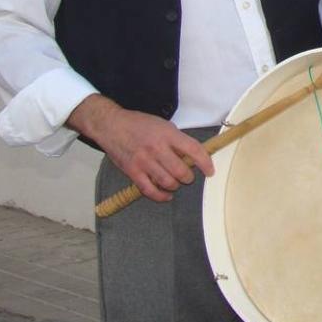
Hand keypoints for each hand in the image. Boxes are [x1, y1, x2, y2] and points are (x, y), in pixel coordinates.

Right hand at [67, 95, 213, 202]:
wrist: (112, 125)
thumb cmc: (139, 124)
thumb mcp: (163, 125)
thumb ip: (177, 140)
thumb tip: (192, 155)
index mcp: (168, 134)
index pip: (194, 150)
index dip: (205, 163)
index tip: (209, 170)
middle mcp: (157, 148)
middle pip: (181, 171)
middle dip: (188, 177)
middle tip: (187, 175)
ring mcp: (144, 161)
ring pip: (168, 182)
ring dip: (176, 185)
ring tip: (175, 182)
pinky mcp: (133, 172)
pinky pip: (150, 190)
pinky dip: (161, 196)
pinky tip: (166, 195)